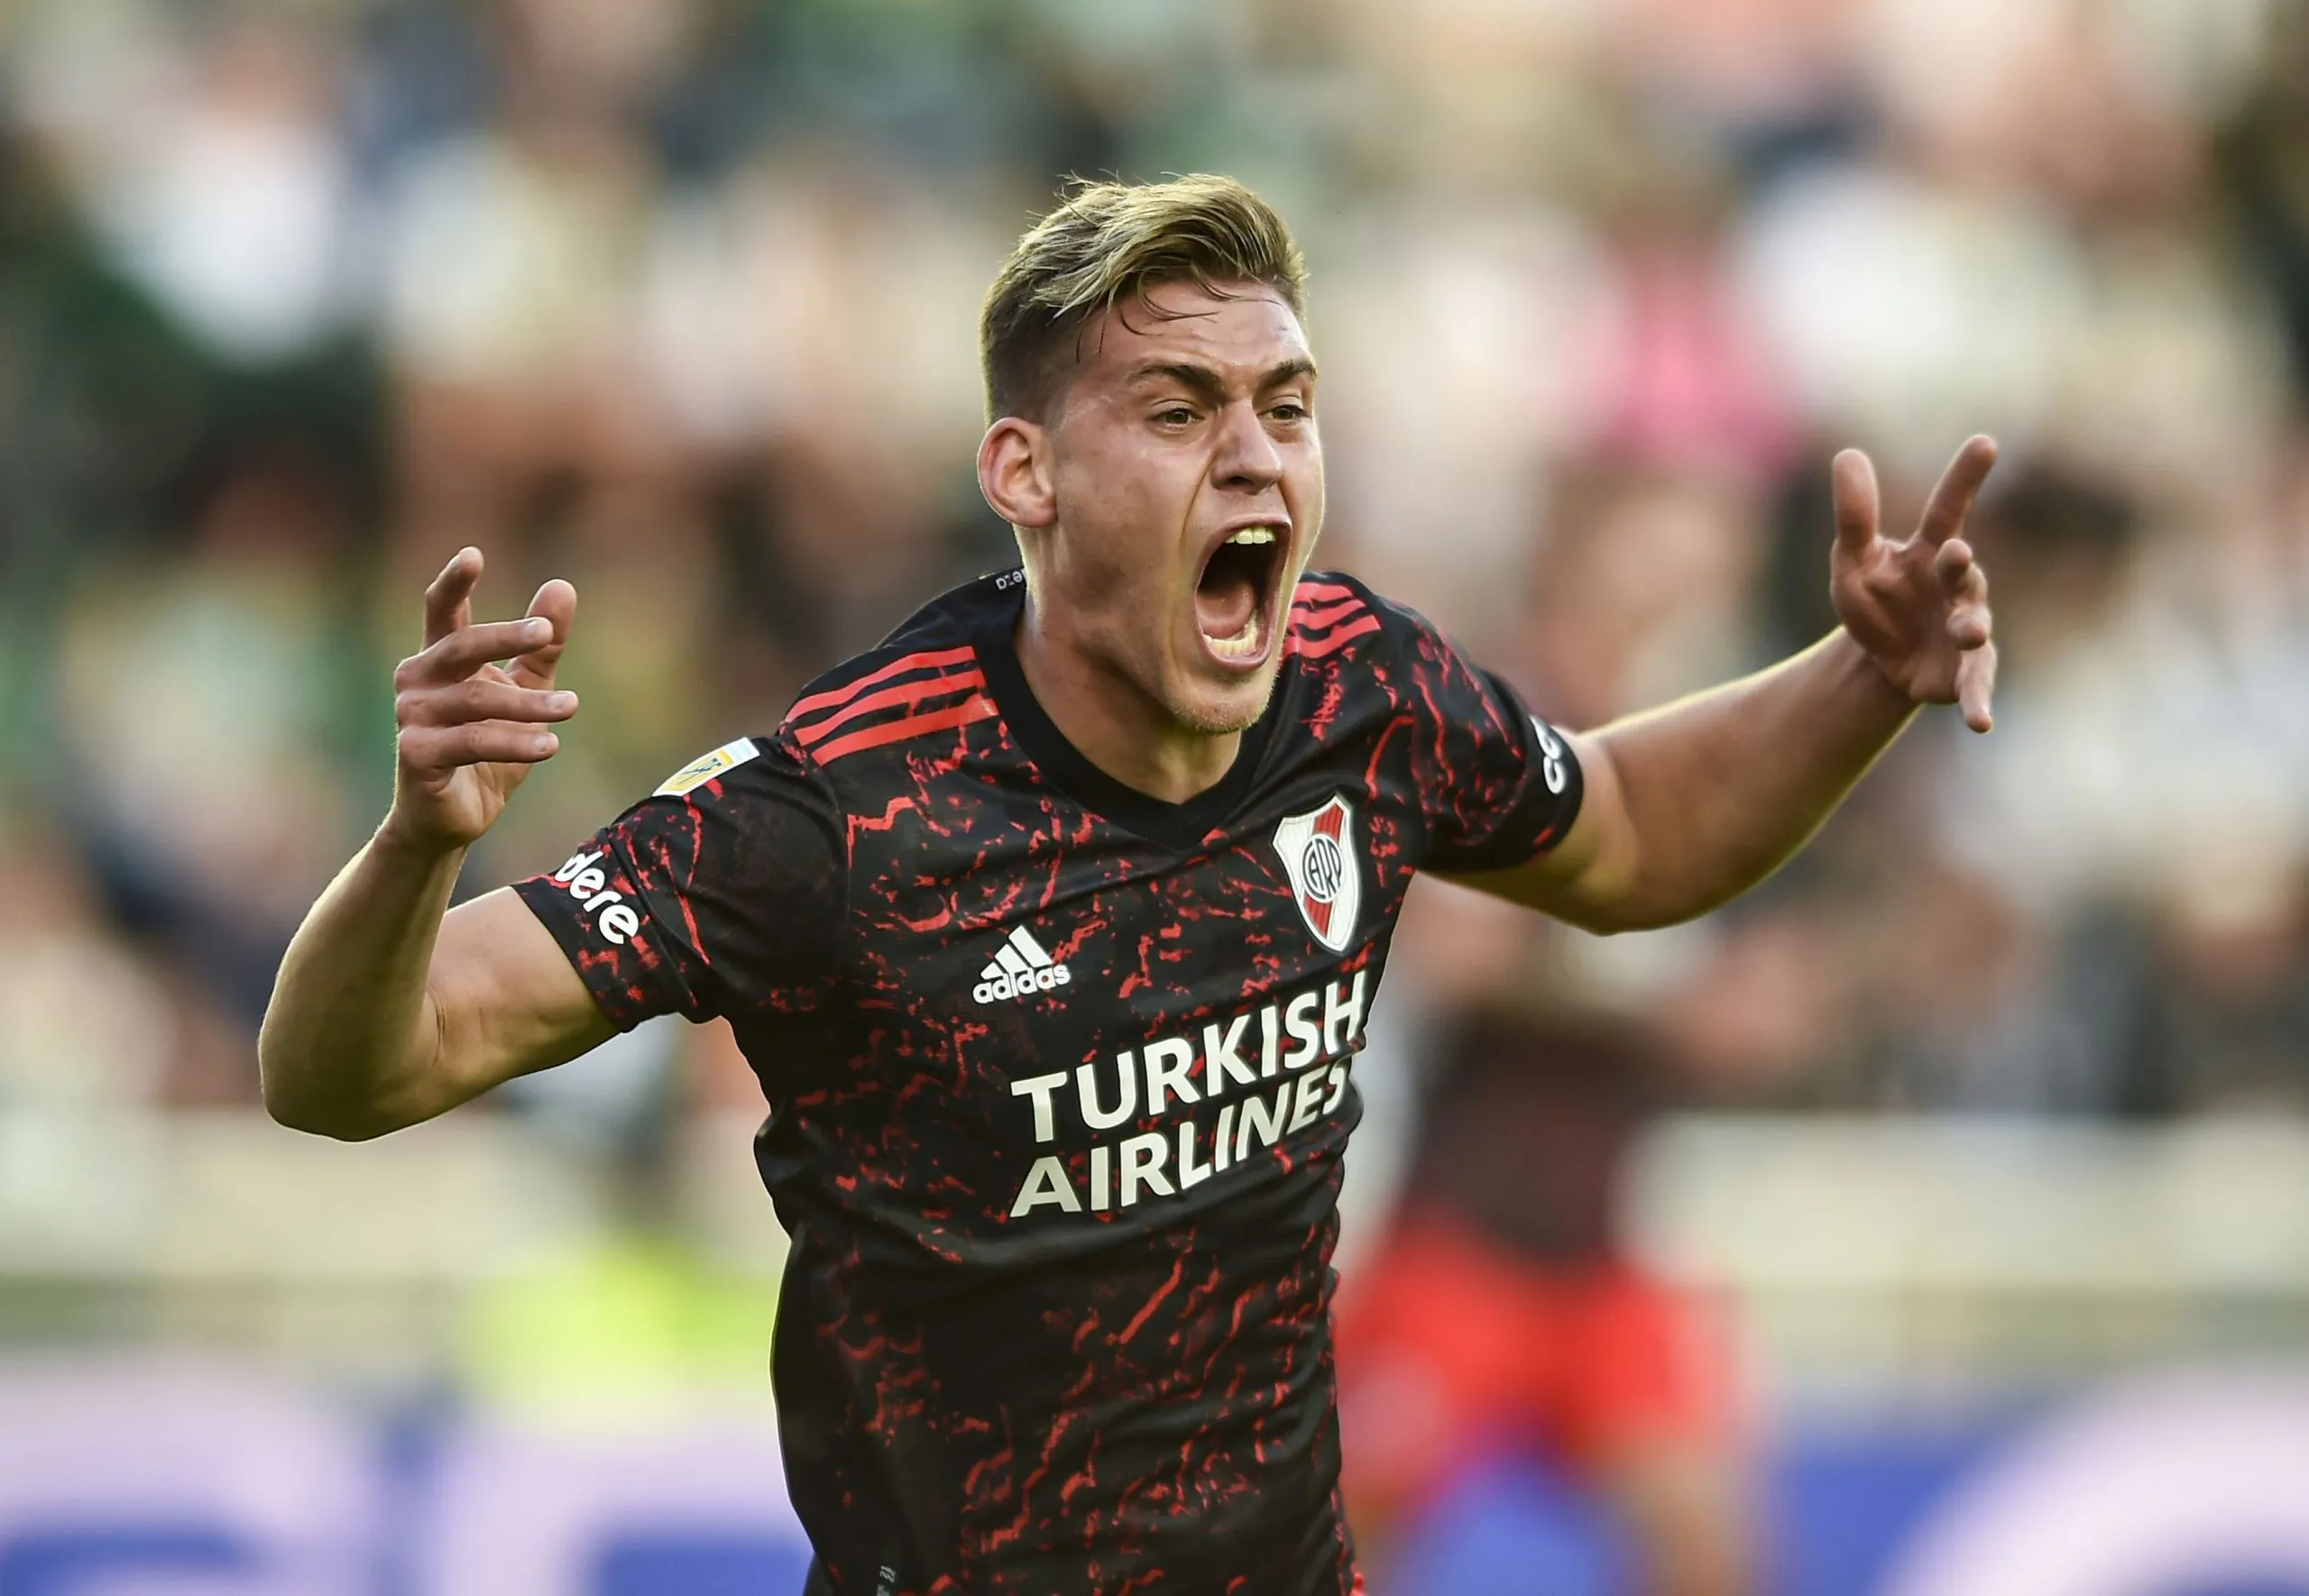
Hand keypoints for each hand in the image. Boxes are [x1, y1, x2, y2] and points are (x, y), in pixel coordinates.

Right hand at [384, 549, 578, 853]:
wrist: (453, 818)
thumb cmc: (487, 749)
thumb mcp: (524, 691)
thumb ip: (542, 646)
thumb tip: (562, 586)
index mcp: (439, 658)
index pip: (441, 610)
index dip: (454, 582)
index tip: (473, 554)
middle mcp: (417, 680)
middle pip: (460, 647)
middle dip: (504, 636)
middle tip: (546, 632)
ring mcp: (412, 718)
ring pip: (476, 699)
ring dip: (529, 704)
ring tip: (572, 708)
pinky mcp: (416, 755)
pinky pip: (472, 742)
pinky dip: (514, 743)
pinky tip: (550, 746)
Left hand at [1830, 435, 1998, 732]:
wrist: (1880, 659)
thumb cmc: (1874, 598)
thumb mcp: (1852, 560)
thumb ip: (1854, 514)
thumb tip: (1847, 453)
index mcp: (1930, 552)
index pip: (1949, 506)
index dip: (1965, 476)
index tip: (1985, 442)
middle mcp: (1956, 585)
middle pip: (1964, 570)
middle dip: (1961, 564)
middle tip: (1955, 555)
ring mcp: (1966, 627)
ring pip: (1976, 625)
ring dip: (1972, 628)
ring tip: (1966, 633)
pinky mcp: (1966, 671)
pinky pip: (1978, 684)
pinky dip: (1981, 701)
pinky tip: (1981, 723)